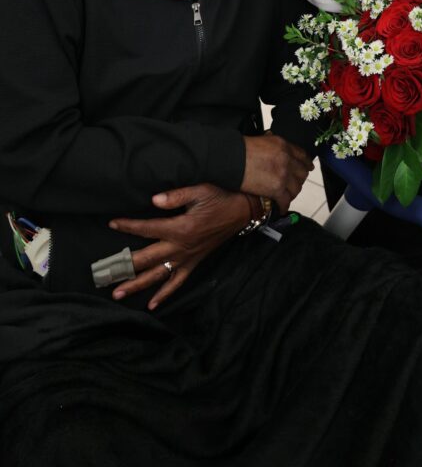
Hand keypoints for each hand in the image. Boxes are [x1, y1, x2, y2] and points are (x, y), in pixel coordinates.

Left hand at [109, 184, 249, 309]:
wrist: (243, 211)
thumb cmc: (221, 198)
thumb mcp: (201, 190)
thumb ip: (176, 196)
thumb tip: (154, 200)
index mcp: (181, 228)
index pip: (148, 229)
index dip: (129, 226)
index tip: (112, 224)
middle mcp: (182, 247)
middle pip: (147, 259)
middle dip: (124, 267)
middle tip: (103, 276)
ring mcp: (188, 258)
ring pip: (158, 276)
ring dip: (137, 285)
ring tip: (118, 293)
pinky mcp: (194, 263)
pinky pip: (177, 282)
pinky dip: (165, 294)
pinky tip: (152, 305)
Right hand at [241, 133, 312, 211]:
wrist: (230, 159)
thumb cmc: (242, 150)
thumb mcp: (264, 140)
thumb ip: (277, 147)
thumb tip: (281, 154)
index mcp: (284, 146)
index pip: (303, 156)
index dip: (307, 164)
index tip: (308, 168)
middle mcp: (287, 160)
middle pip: (302, 173)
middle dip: (299, 180)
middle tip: (293, 184)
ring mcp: (283, 175)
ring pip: (296, 188)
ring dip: (292, 193)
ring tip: (285, 195)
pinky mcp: (276, 189)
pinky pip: (285, 201)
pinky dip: (283, 206)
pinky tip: (280, 207)